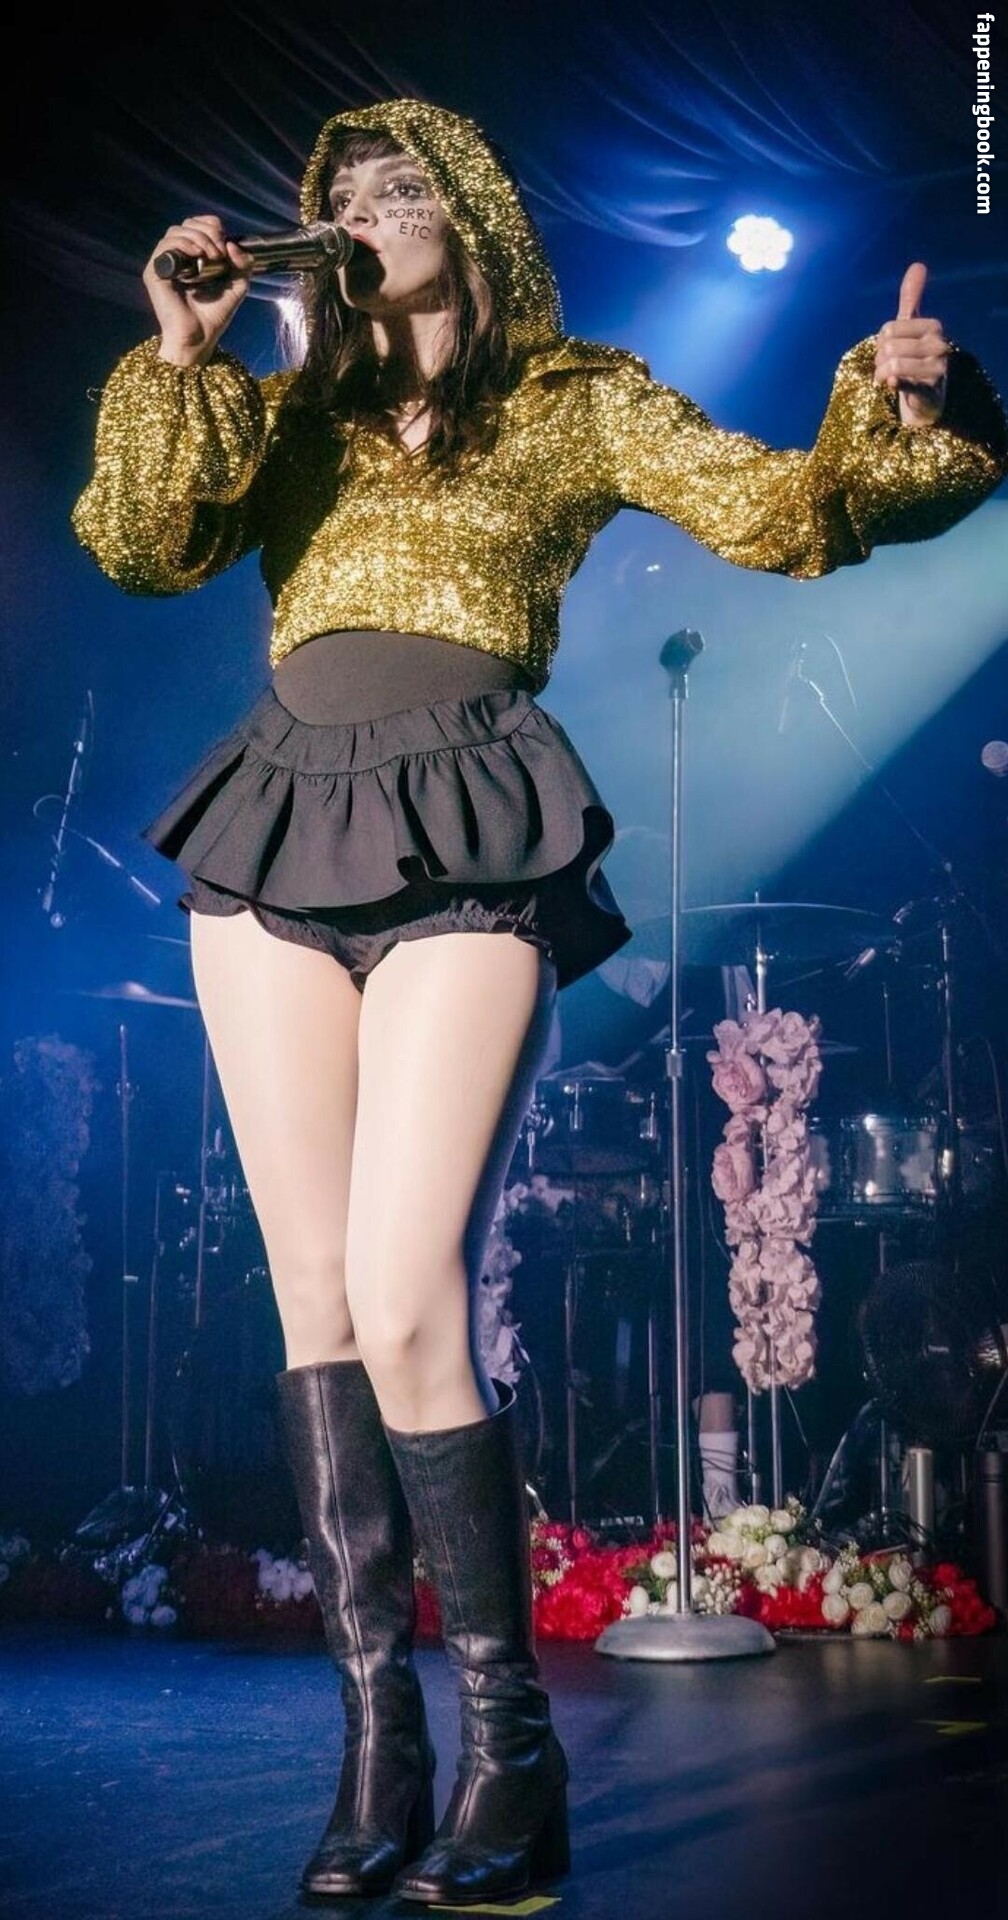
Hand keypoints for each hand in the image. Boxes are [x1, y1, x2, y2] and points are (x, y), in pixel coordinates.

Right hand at [142, 215, 254, 367]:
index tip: (225, 243)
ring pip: (176, 231)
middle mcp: (177, 257)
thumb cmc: (214, 316)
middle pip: (187, 224)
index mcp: (192, 257)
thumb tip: (234, 244)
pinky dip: (183, 243)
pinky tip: (197, 254)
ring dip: (198, 237)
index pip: (197, 225)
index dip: (212, 226)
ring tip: (211, 254)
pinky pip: (165, 246)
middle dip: (207, 231)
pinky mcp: (154, 272)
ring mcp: (164, 264)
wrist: (199, 339)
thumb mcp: (237, 285)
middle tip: (220, 251)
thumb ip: (242, 264)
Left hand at [873, 262, 948, 428]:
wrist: (926, 397)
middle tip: (883, 367)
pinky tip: (889, 384)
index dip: (880, 341)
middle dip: (879, 359)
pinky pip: (903, 383)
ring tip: (884, 377)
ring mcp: (936, 369)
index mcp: (933, 327)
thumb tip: (918, 265)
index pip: (889, 329)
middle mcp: (939, 345)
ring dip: (880, 374)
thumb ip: (912, 298)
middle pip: (889, 347)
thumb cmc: (914, 357)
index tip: (886, 349)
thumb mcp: (911, 326)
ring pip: (892, 365)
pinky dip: (892, 383)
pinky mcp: (929, 391)